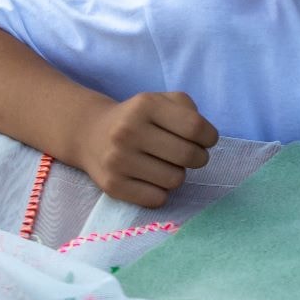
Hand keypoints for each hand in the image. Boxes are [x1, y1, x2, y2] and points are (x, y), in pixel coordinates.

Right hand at [75, 91, 218, 207]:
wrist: (90, 133)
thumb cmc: (138, 117)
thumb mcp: (162, 100)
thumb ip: (189, 110)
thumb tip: (204, 137)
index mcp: (145, 105)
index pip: (195, 128)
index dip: (210, 137)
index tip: (207, 140)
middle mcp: (128, 131)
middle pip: (188, 155)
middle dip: (199, 157)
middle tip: (191, 155)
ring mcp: (118, 160)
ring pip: (175, 180)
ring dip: (178, 174)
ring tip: (167, 164)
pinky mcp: (112, 186)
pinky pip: (157, 199)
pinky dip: (161, 191)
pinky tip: (153, 179)